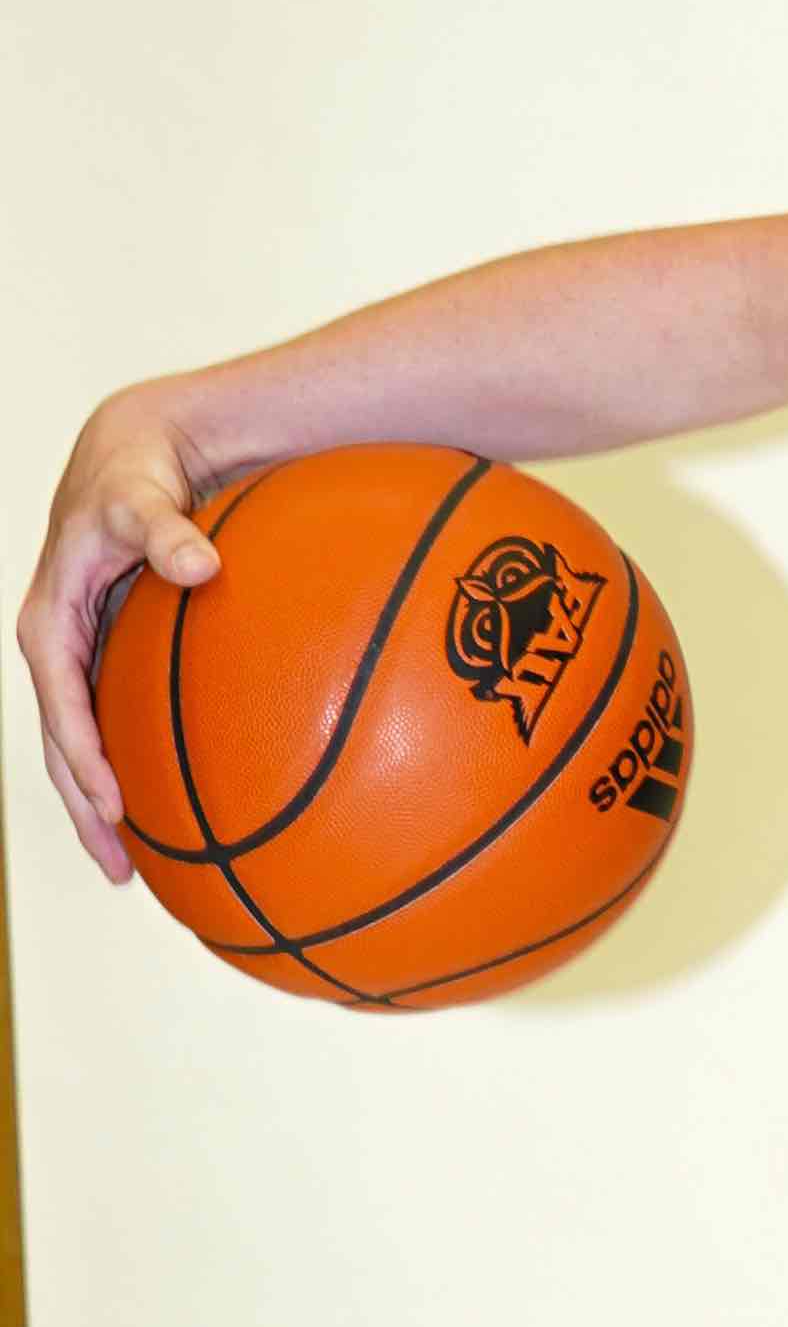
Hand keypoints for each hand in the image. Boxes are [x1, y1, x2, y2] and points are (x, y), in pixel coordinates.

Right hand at [17, 395, 226, 880]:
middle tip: (122, 874)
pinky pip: (115, 724)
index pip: (62, 705)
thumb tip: (200, 564)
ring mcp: (83, 657)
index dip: (84, 759)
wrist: (136, 453)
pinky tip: (173, 807)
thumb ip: (167, 530)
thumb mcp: (141, 499)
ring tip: (137, 867)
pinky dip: (134, 767)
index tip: (115, 809)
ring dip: (105, 805)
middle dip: (88, 810)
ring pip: (86, 745)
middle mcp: (59, 647)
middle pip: (64, 746)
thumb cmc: (136, 476)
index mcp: (50, 622)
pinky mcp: (110, 657)